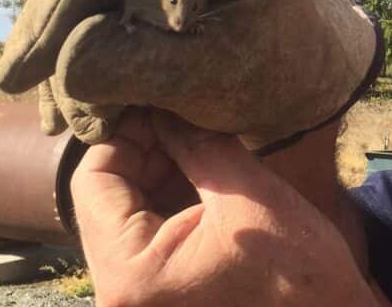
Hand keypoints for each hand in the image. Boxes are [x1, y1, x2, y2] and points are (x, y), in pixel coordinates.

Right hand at [0, 0, 381, 147]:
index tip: (21, 76)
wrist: (310, 59)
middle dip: (45, 28)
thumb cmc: (282, 66)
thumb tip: (67, 62)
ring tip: (48, 110)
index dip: (55, 13)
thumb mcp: (226, 73)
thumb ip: (150, 65)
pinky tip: (60, 98)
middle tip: (16, 90)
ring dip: (53, 42)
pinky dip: (70, 44)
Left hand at [71, 109, 383, 305]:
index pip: (93, 181)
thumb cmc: (299, 272)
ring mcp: (139, 301)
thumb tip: (164, 104)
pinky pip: (147, 240)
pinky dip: (170, 205)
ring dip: (160, 176)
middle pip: (105, 200)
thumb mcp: (248, 194)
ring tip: (201, 148)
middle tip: (187, 121)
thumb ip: (198, 144)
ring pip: (127, 217)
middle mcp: (120, 296)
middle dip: (147, 154)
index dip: (127, 134)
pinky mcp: (160, 300)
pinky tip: (204, 182)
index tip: (163, 105)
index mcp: (130, 275)